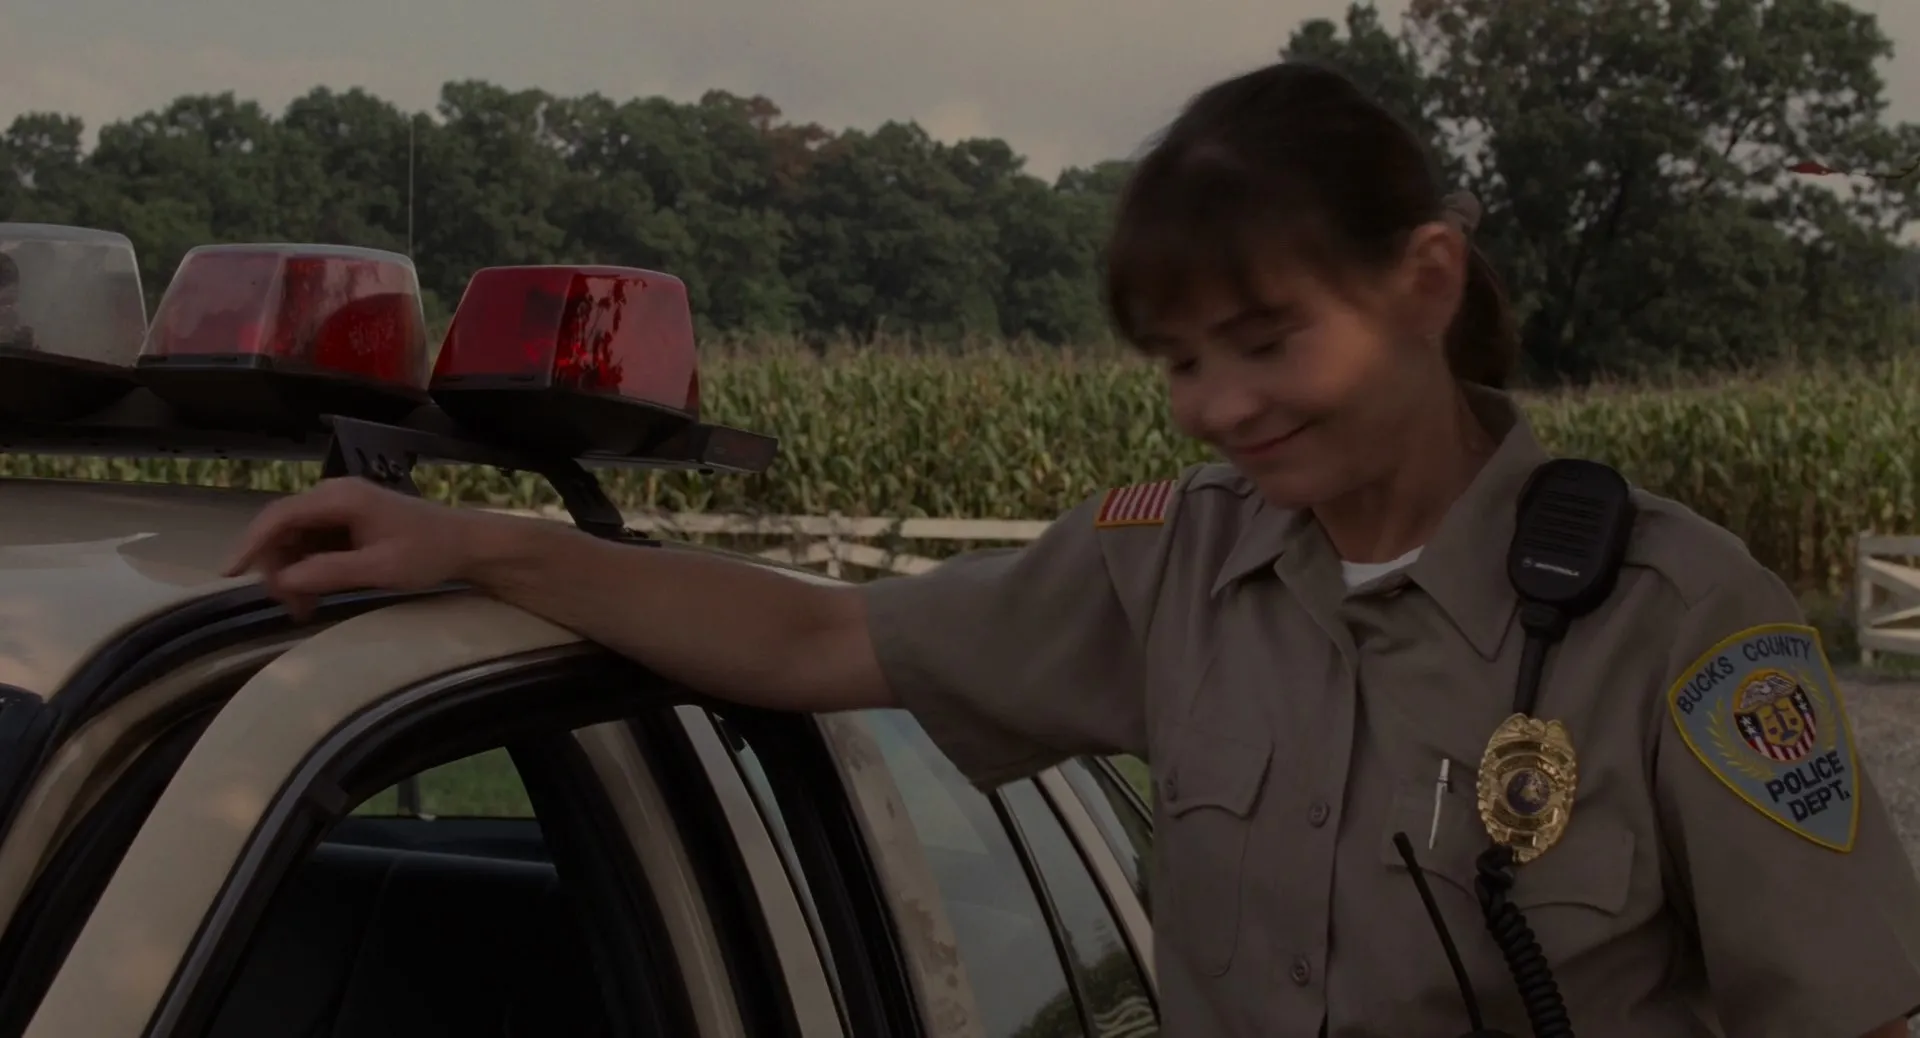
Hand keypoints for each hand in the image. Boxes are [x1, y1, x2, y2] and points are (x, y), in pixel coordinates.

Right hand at [224, 477, 484, 619]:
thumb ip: (329, 572)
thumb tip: (283, 581)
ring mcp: (342, 508)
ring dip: (293, 573)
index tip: (230, 573)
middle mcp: (335, 495)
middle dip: (278, 569)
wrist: (468, 544)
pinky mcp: (349, 522)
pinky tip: (316, 595)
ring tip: (304, 610)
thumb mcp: (379, 568)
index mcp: (340, 498)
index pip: (279, 517)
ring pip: (296, 539)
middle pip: (283, 529)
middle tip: (290, 609)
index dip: (250, 544)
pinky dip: (309, 569)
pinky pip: (314, 543)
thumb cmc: (429, 553)